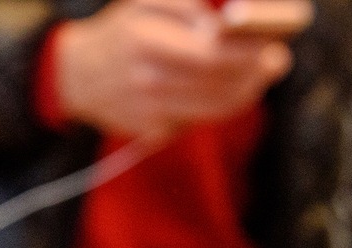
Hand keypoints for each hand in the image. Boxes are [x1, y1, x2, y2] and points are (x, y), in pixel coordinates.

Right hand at [53, 0, 293, 141]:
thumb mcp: (147, 1)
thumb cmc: (123, 29)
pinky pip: (195, 122)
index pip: (210, 53)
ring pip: (211, 109)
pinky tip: (220, 91)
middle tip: (275, 62)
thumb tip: (237, 17)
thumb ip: (191, 4)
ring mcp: (145, 110)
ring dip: (243, 93)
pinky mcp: (147, 131)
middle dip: (254, 75)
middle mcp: (144, 79)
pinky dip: (214, 107)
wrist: (76, 74)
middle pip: (216, 85)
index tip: (272, 45)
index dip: (247, 53)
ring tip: (257, 77)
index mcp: (144, 39)